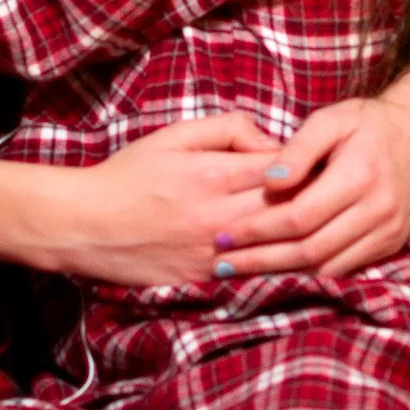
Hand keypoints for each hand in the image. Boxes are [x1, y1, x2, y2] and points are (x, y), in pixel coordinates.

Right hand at [32, 113, 293, 287]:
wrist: (84, 225)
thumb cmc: (128, 175)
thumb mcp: (173, 135)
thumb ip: (226, 128)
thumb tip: (270, 140)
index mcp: (211, 175)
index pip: (282, 168)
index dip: (306, 163)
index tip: (314, 160)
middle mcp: (216, 217)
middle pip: (287, 208)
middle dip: (311, 196)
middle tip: (325, 189)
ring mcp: (212, 254)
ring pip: (277, 245)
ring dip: (299, 232)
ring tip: (314, 220)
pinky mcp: (205, 281)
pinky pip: (255, 273)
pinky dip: (276, 260)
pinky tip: (285, 250)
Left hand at [231, 70, 409, 279]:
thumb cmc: (370, 121)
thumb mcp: (332, 118)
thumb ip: (298, 148)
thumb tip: (270, 181)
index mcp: (359, 175)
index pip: (300, 215)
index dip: (259, 228)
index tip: (224, 233)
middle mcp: (378, 209)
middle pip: (311, 248)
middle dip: (262, 259)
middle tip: (222, 262)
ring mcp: (389, 231)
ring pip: (328, 265)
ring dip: (283, 272)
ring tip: (243, 270)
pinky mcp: (393, 243)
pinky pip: (346, 268)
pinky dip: (312, 272)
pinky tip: (282, 270)